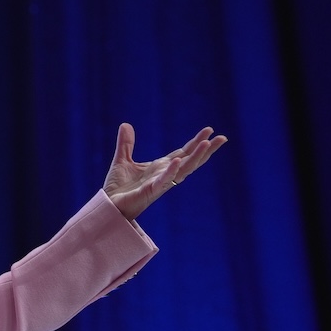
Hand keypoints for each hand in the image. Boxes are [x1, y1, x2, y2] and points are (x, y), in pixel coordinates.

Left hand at [103, 124, 226, 220]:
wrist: (108, 206)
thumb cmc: (117, 188)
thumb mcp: (122, 160)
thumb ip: (126, 144)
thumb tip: (126, 124)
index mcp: (160, 167)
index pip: (183, 153)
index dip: (196, 142)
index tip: (209, 131)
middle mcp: (164, 175)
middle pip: (190, 161)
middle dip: (205, 150)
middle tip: (223, 138)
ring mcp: (159, 184)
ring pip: (183, 170)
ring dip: (195, 158)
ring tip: (207, 144)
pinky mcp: (150, 192)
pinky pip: (163, 181)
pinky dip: (170, 171)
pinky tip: (177, 161)